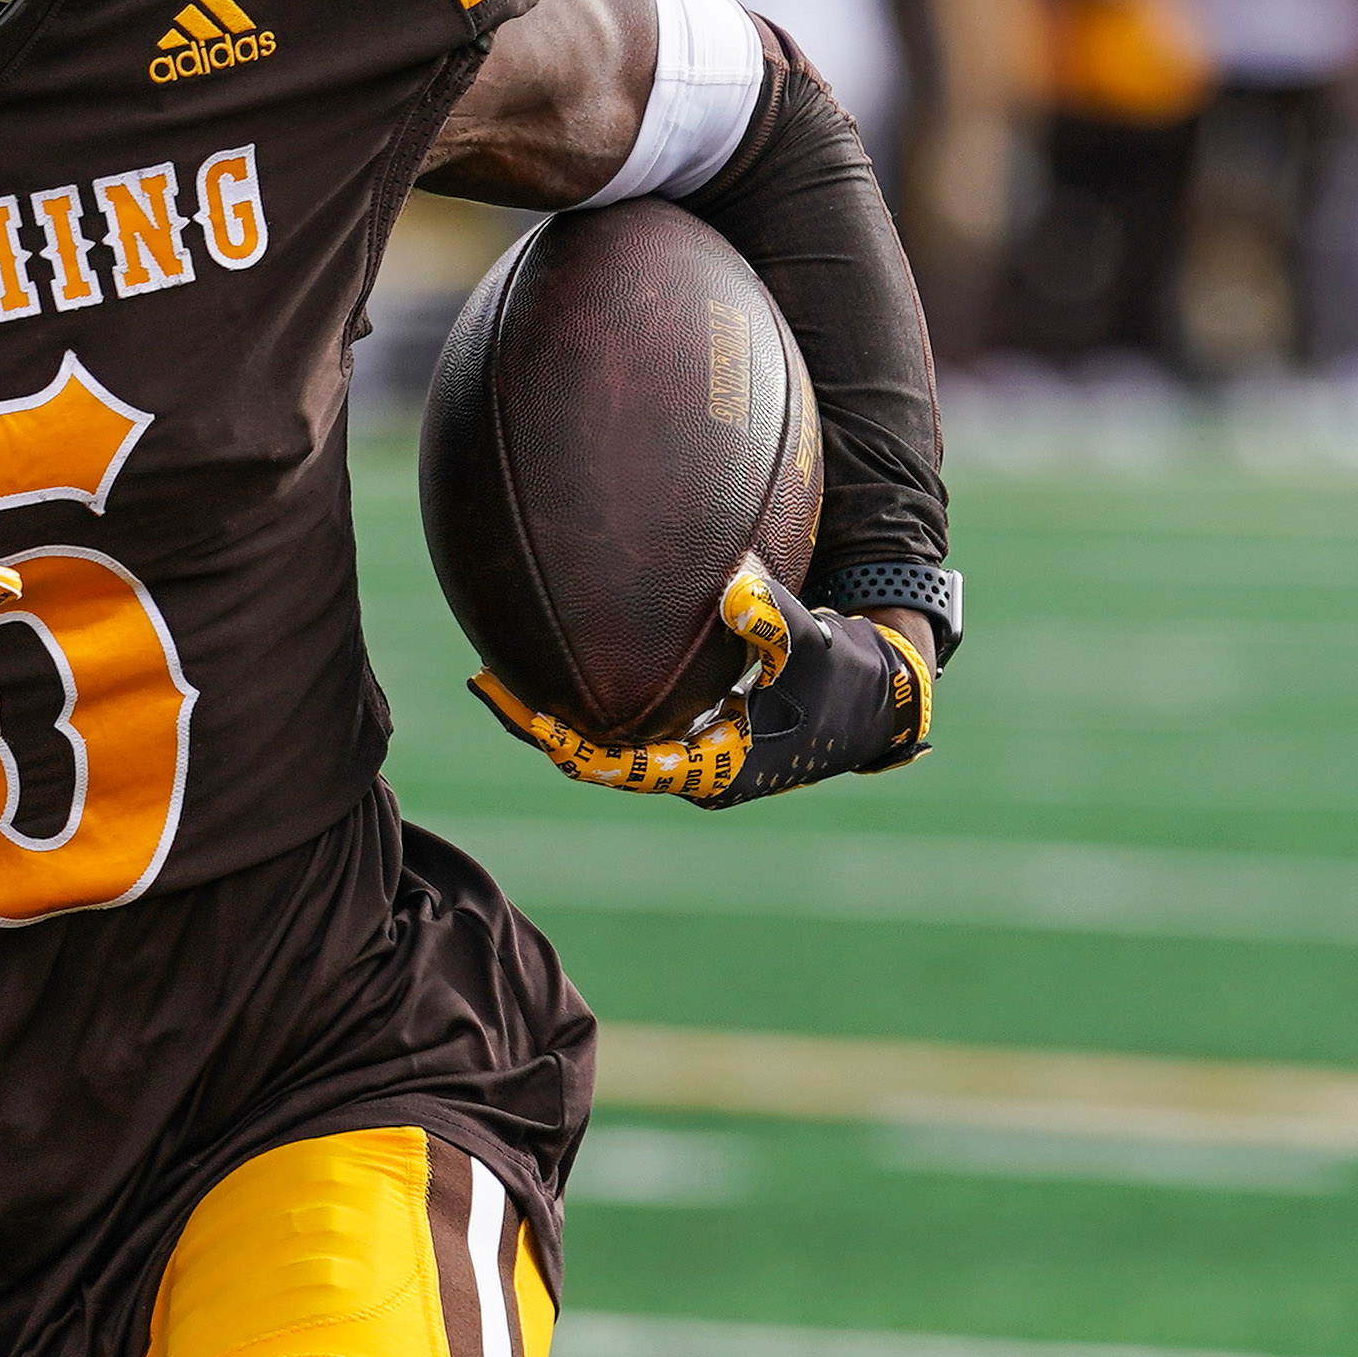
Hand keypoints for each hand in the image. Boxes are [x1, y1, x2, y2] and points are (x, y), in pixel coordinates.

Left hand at [474, 556, 930, 809]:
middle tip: (486, 684)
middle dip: (542, 726)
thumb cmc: (845, 676)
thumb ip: (775, 620)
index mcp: (718, 768)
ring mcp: (687, 752)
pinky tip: (546, 650)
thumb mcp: (815, 647)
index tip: (534, 719)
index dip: (578, 745)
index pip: (629, 767)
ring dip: (553, 712)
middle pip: (598, 756)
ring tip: (493, 672)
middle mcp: (693, 769)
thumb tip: (733, 587)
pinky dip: (585, 693)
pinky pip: (622, 717)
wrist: (871, 698)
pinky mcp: (687, 728)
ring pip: (604, 740)